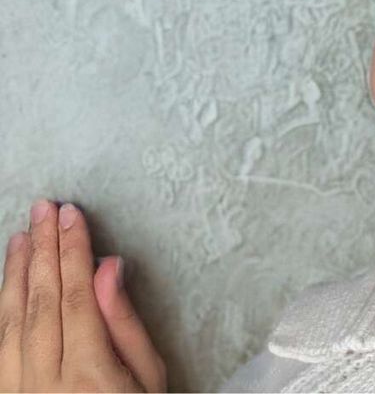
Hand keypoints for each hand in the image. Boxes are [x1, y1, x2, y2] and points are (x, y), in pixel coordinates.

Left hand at [0, 200, 166, 391]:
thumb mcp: (149, 378)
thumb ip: (125, 324)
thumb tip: (108, 267)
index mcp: (88, 378)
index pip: (74, 298)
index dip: (72, 251)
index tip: (71, 214)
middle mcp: (44, 387)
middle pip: (38, 304)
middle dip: (41, 250)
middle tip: (44, 207)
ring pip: (8, 325)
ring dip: (14, 274)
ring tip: (22, 235)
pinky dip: (2, 309)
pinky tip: (9, 283)